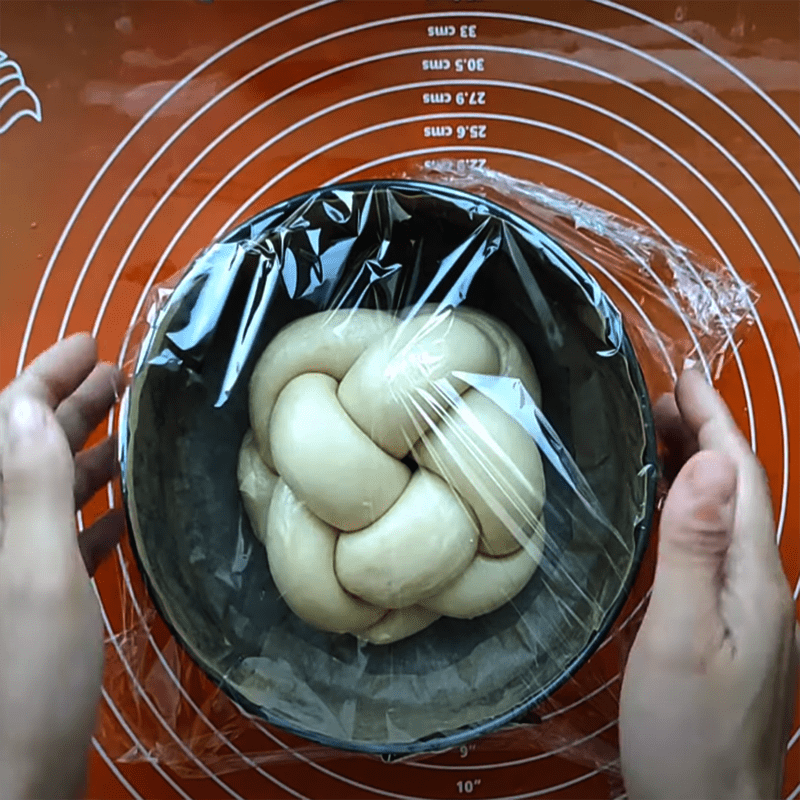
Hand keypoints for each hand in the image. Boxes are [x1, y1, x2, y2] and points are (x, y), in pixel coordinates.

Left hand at [0, 335, 124, 798]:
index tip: (91, 345)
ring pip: (42, 492)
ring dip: (85, 456)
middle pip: (20, 450)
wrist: (13, 780)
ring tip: (134, 429)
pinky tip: (127, 505)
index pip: (2, 425)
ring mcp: (7, 567)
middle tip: (122, 375)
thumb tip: (25, 403)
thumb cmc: (23, 679)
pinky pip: (57, 539)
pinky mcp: (27, 601)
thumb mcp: (32, 575)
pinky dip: (91, 514)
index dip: (42, 377)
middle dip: (69, 407)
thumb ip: (26, 486)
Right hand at [620, 370, 798, 798]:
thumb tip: (707, 464)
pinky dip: (690, 505)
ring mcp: (749, 604)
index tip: (686, 376)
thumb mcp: (681, 635)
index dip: (713, 419)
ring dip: (696, 464)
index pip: (738, 474)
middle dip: (703, 432)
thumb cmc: (687, 731)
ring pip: (725, 512)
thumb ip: (693, 549)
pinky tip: (667, 508)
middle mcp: (760, 582)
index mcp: (753, 576)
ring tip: (658, 436)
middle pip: (736, 487)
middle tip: (658, 400)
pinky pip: (713, 541)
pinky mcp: (730, 622)